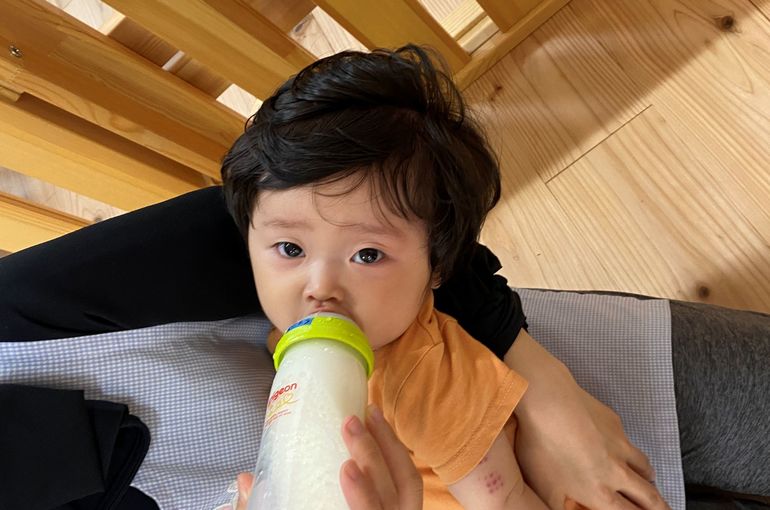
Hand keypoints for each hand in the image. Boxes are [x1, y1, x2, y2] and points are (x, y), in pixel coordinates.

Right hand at [234, 404, 421, 509]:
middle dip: (374, 456)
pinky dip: (397, 455)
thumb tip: (244, 479)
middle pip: (394, 496)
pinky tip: (382, 432)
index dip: (364, 497)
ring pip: (409, 485)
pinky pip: (409, 483)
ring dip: (391, 446)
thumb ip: (264, 509)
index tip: (347, 467)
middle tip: (351, 423)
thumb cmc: (312, 509)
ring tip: (371, 414)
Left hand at [505, 330, 669, 509]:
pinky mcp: (614, 423)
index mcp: (600, 493)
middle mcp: (616, 472)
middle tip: (665, 509)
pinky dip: (630, 450)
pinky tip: (621, 447)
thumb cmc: (542, 445)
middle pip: (648, 496)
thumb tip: (565, 508)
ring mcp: (619, 445)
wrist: (549, 403)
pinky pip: (629, 442)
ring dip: (648, 479)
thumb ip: (561, 506)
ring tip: (648, 482)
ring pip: (644, 467)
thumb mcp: (545, 488)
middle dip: (659, 507)